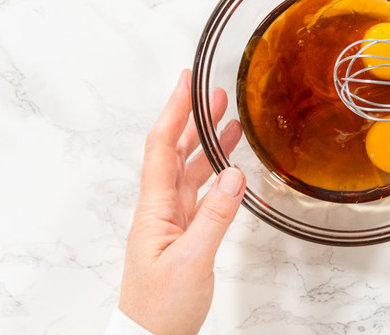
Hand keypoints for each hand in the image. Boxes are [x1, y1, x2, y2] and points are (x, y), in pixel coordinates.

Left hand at [119, 69, 245, 334]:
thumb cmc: (161, 307)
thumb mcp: (192, 261)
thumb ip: (215, 217)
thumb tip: (234, 175)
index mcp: (154, 209)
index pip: (161, 148)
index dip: (173, 112)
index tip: (185, 82)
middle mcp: (160, 209)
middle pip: (174, 153)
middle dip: (192, 120)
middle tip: (213, 94)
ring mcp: (172, 221)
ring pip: (189, 171)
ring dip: (206, 144)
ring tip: (228, 121)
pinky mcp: (184, 234)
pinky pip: (200, 194)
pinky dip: (215, 175)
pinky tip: (230, 167)